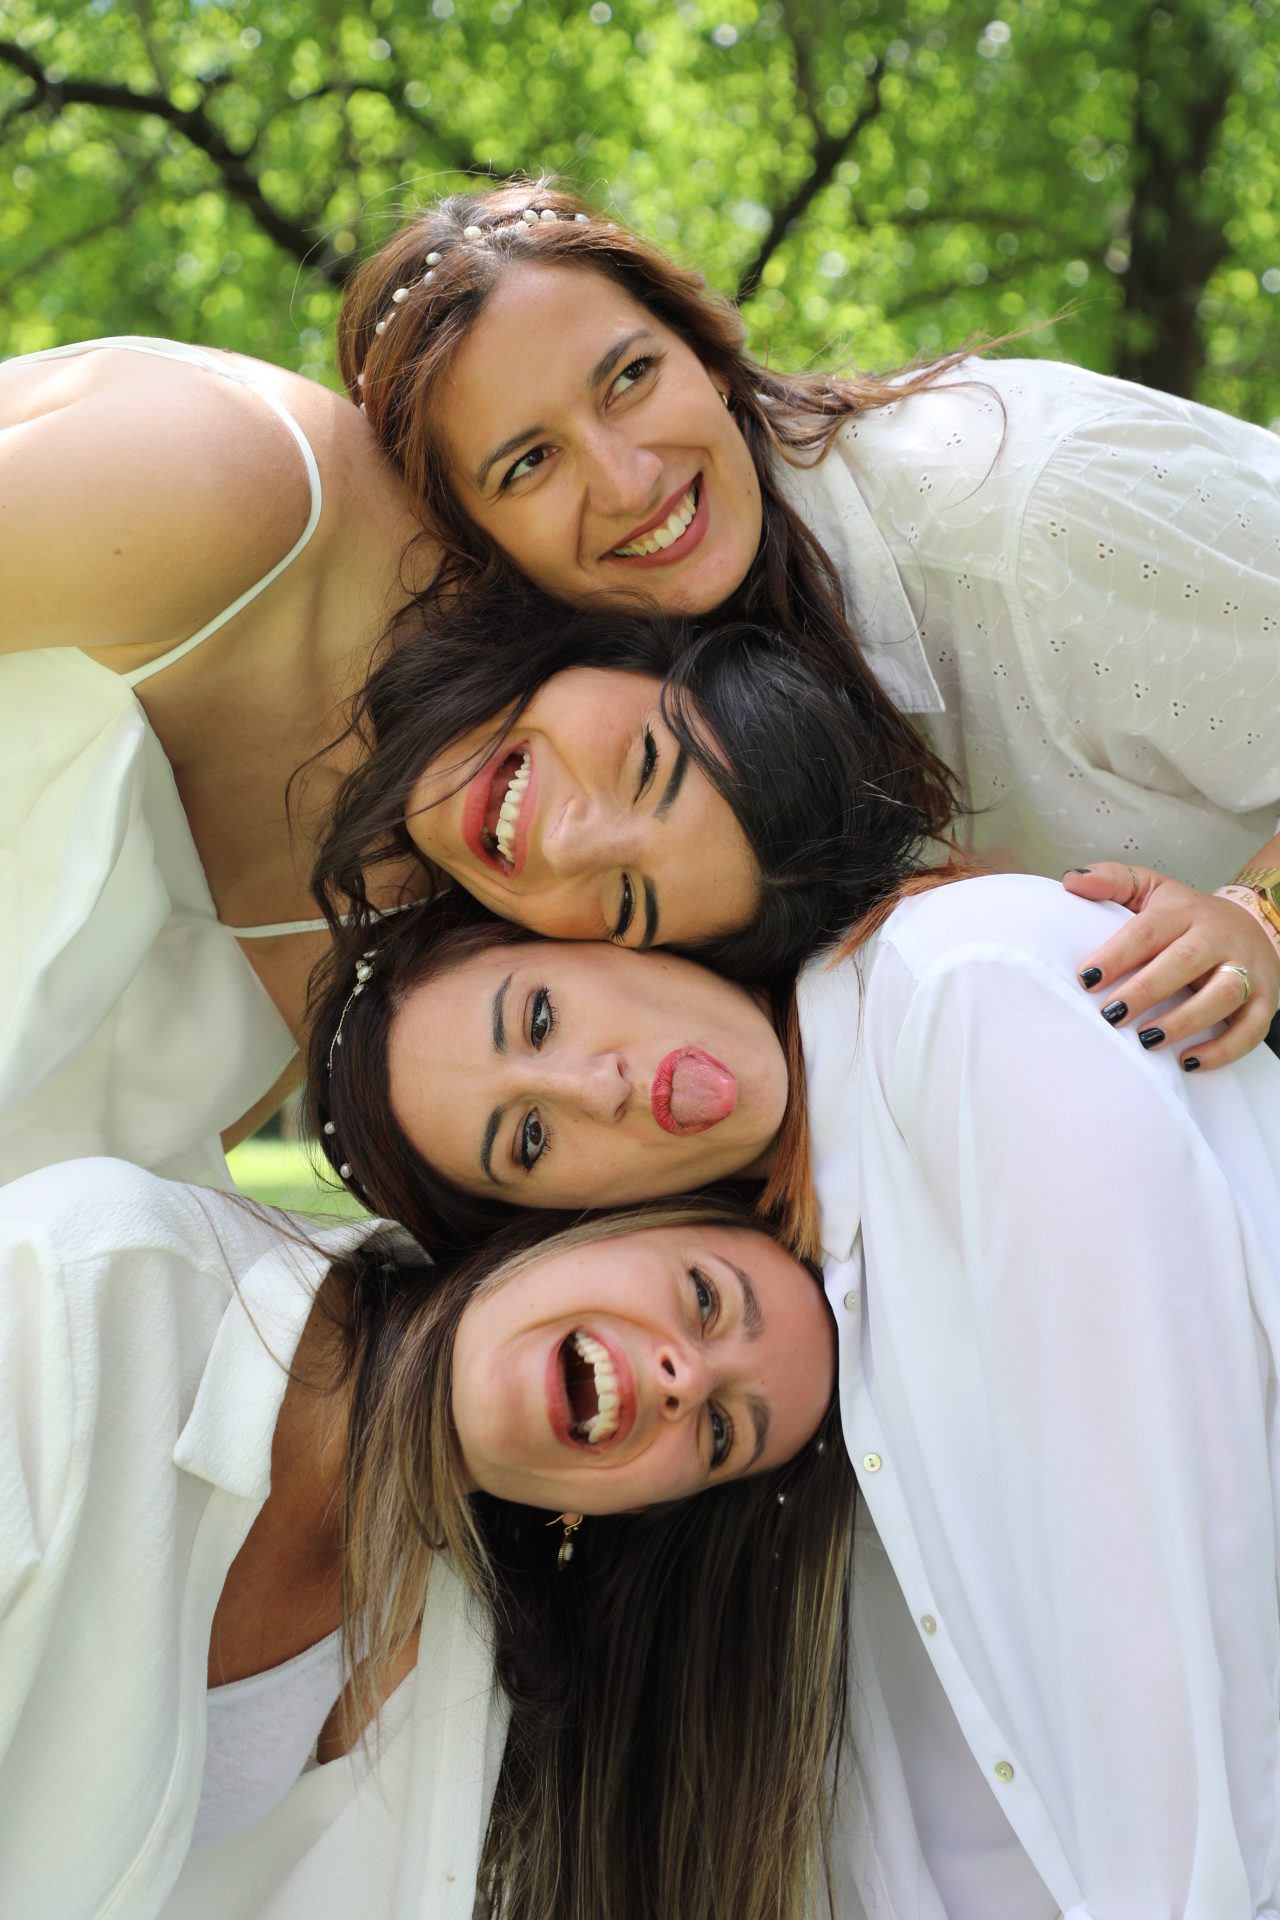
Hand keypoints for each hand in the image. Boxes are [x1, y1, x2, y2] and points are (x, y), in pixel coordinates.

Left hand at [1062, 863, 1279, 1070]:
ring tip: (1147, 1040)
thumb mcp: (1151, 888)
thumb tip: (1071, 881)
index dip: (1117, 954)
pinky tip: (1189, 1060)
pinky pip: (1250, 1028)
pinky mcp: (1264, 998)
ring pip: (1221, 994)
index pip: (1148, 930)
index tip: (1087, 979)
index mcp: (1183, 910)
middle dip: (1146, 991)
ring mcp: (1245, 967)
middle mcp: (1217, 937)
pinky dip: (1223, 1049)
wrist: (1254, 920)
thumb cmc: (1186, 914)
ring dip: (1184, 1021)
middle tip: (1112, 1015)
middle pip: (1184, 961)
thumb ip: (1112, 881)